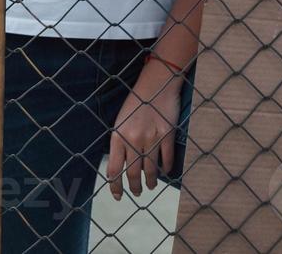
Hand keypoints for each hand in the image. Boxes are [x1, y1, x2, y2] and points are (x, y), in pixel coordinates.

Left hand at [107, 63, 180, 200]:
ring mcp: (151, 138)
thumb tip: (121, 165)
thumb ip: (120, 143)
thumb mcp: (121, 122)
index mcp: (118, 137)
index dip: (115, 186)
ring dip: (151, 181)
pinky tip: (166, 172)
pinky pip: (167, 157)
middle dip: (134, 187)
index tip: (117, 195)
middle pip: (133, 173)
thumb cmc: (136, 103)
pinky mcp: (167, 134)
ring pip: (150, 169)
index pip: (113, 170)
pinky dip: (167, 168)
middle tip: (137, 192)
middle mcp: (133, 140)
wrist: (156, 85)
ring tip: (152, 186)